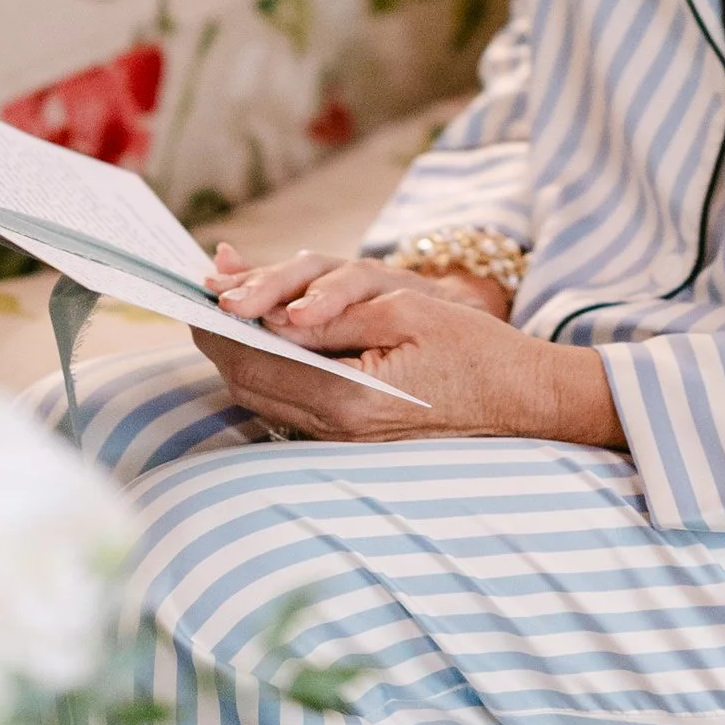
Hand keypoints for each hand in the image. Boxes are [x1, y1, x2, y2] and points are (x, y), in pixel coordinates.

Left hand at [195, 250, 623, 448]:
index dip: (221, 324)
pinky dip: (267, 365)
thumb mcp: (401, 313)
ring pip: (263, 395)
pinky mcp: (351, 433)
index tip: (203, 288)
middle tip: (206, 288)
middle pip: (248, 382)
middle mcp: (336, 426)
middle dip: (219, 334)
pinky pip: (289, 401)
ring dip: (239, 350)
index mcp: (346, 397)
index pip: (257, 361)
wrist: (522, 399)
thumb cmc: (471, 349)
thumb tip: (268, 315)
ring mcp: (342, 437)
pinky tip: (264, 335)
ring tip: (229, 304)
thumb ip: (329, 317)